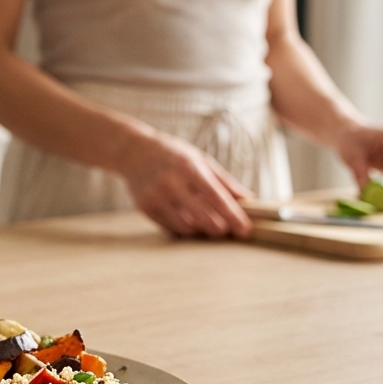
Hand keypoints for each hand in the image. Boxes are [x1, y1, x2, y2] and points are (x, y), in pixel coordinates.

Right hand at [116, 133, 254, 238]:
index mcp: (188, 167)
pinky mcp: (146, 208)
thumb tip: (249, 200)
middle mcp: (170, 183)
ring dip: (201, 230)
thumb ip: (224, 181)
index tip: (245, 230)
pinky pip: (170, 228)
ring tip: (208, 225)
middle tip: (227, 230)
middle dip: (218, 228)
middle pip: (201, 216)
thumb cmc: (174, 155)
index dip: (232, 215)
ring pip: (186, 227)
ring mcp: (156, 197)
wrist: (134, 152)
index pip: (215, 196)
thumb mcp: (200, 159)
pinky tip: (190, 223)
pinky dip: (184, 229)